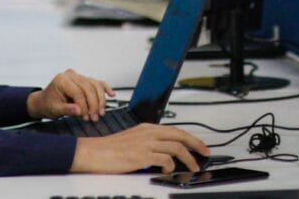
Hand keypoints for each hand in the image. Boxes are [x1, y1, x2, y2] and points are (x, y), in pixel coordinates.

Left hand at [26, 68, 113, 120]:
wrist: (45, 101)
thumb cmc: (48, 104)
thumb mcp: (55, 109)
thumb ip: (67, 109)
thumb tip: (79, 110)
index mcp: (62, 80)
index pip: (77, 92)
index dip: (84, 106)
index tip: (85, 117)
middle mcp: (71, 75)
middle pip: (88, 88)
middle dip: (93, 104)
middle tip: (95, 118)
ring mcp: (78, 76)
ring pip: (95, 85)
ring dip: (100, 100)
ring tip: (100, 113)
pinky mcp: (84, 80)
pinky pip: (96, 82)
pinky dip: (104, 88)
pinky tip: (111, 94)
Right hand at [70, 123, 210, 173]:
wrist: (92, 152)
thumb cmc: (108, 149)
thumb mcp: (131, 141)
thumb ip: (148, 144)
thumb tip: (164, 155)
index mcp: (145, 128)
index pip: (174, 130)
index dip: (190, 138)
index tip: (199, 146)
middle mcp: (147, 132)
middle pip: (179, 134)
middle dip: (196, 144)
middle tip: (206, 153)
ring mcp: (144, 143)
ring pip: (176, 146)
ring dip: (188, 158)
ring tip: (193, 166)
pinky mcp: (141, 154)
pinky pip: (165, 158)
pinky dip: (171, 165)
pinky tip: (169, 169)